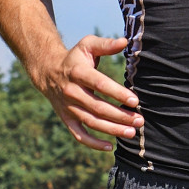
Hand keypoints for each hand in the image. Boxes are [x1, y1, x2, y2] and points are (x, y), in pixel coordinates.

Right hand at [39, 35, 142, 151]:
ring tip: (131, 133)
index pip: (99, 84)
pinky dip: (93, 143)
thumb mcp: (87, 45)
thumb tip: (125, 41)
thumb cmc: (74, 58)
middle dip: (120, 116)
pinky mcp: (67, 119)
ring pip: (91, 123)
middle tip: (139, 120)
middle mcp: (71, 92)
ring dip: (112, 130)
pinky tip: (110, 147)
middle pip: (98, 107)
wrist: (48, 72)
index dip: (117, 93)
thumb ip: (106, 44)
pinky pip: (80, 135)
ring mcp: (68, 108)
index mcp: (77, 73)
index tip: (135, 101)